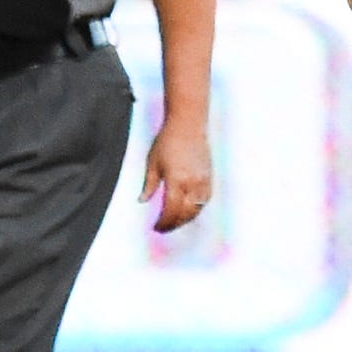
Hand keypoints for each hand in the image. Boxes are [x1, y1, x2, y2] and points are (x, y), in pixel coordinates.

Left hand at [140, 108, 211, 231]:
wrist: (188, 123)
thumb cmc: (168, 140)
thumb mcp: (153, 163)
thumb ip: (148, 185)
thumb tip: (142, 200)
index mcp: (176, 180)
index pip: (171, 210)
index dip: (163, 222)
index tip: (156, 227)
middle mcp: (192, 183)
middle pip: (184, 214)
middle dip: (173, 224)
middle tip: (163, 228)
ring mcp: (203, 180)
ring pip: (197, 209)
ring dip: (185, 219)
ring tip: (174, 221)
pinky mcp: (209, 176)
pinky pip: (205, 200)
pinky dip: (196, 208)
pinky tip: (188, 210)